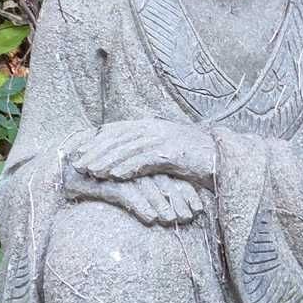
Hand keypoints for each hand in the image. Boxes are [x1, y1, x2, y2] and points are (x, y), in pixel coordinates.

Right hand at [66, 171, 204, 225]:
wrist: (60, 173)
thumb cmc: (95, 182)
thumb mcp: (123, 186)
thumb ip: (143, 192)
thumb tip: (166, 212)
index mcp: (139, 158)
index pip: (169, 174)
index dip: (185, 191)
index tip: (198, 210)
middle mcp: (131, 160)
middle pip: (162, 178)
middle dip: (178, 199)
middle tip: (190, 217)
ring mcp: (117, 167)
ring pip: (147, 185)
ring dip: (162, 204)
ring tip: (172, 220)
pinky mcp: (103, 178)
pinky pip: (126, 192)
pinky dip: (140, 205)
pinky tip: (151, 220)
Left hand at [73, 120, 215, 188]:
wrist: (227, 162)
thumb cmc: (194, 162)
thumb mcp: (164, 157)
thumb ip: (142, 158)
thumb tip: (118, 168)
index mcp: (149, 126)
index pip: (113, 130)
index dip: (93, 140)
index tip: (75, 151)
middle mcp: (154, 127)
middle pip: (116, 136)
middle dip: (94, 149)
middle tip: (75, 163)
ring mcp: (164, 137)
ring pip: (127, 146)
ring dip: (106, 159)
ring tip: (90, 171)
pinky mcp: (173, 151)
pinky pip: (145, 158)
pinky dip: (128, 166)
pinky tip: (114, 176)